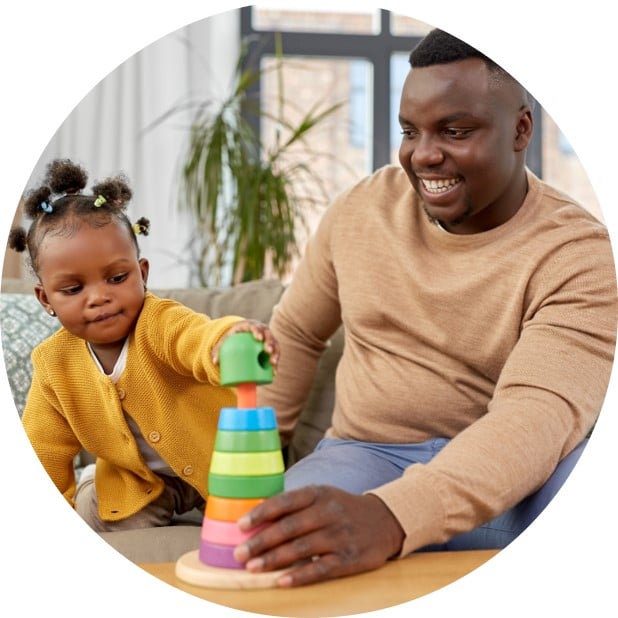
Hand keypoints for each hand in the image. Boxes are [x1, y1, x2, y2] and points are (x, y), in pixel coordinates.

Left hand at [212, 319, 279, 368]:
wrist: (240, 337)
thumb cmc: (232, 338)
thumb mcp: (225, 341)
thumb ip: (219, 350)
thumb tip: (215, 362)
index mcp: (250, 326)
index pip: (255, 326)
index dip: (258, 331)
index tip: (259, 339)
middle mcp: (261, 330)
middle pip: (268, 335)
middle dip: (270, 343)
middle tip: (268, 351)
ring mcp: (267, 338)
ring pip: (274, 344)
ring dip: (276, 353)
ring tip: (273, 363)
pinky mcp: (270, 347)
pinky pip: (275, 353)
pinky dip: (275, 362)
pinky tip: (274, 371)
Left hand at [233, 485, 404, 586]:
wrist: (384, 520)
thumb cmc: (342, 509)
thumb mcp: (322, 496)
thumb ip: (295, 505)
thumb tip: (257, 516)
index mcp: (319, 494)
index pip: (286, 501)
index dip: (262, 512)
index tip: (241, 525)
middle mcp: (328, 512)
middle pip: (289, 527)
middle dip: (261, 541)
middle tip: (240, 554)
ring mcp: (340, 535)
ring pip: (302, 548)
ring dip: (274, 559)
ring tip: (253, 568)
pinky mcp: (350, 558)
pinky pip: (321, 568)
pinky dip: (300, 576)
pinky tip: (282, 582)